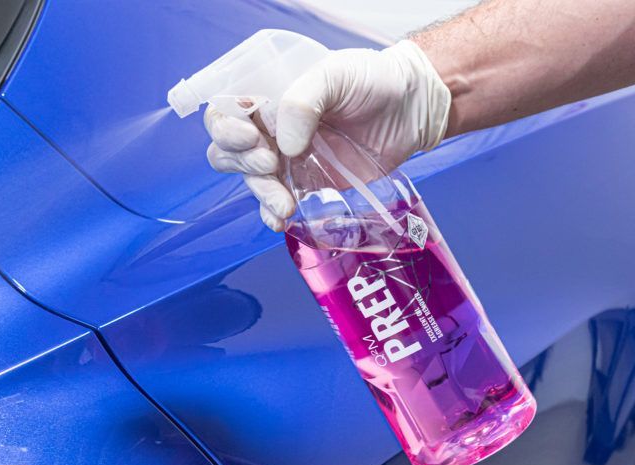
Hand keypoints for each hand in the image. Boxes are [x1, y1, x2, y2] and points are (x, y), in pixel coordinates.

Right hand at [204, 40, 450, 230]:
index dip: (226, 128)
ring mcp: (285, 161)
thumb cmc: (371, 81)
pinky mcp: (306, 186)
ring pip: (251, 182)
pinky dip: (272, 215)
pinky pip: (275, 205)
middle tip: (272, 162)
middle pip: (228, 152)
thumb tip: (286, 144)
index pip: (224, 112)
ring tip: (285, 202)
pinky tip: (281, 220)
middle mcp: (269, 130)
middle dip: (242, 162)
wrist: (410, 110)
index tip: (252, 137)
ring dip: (262, 193)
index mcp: (267, 97)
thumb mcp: (336, 74)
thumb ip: (304, 100)